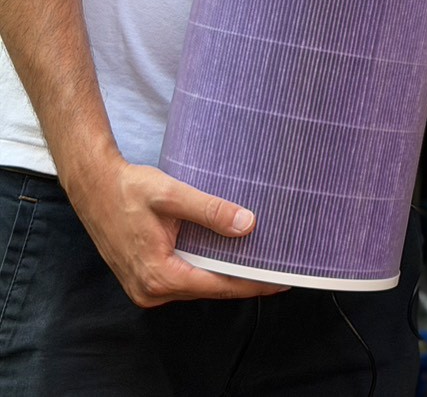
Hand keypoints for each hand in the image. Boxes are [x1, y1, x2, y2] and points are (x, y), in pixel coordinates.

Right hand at [67, 152, 284, 307]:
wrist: (94, 187)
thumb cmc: (129, 189)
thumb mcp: (172, 195)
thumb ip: (210, 211)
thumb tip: (247, 225)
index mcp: (160, 275)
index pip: (218, 285)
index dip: (252, 283)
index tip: (281, 281)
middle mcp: (152, 291)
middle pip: (209, 289)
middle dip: (243, 280)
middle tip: (278, 268)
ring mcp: (146, 288)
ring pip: (197, 285)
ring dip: (224, 274)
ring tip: (258, 261)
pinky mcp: (144, 279)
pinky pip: (184, 279)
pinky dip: (205, 269)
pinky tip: (224, 256)